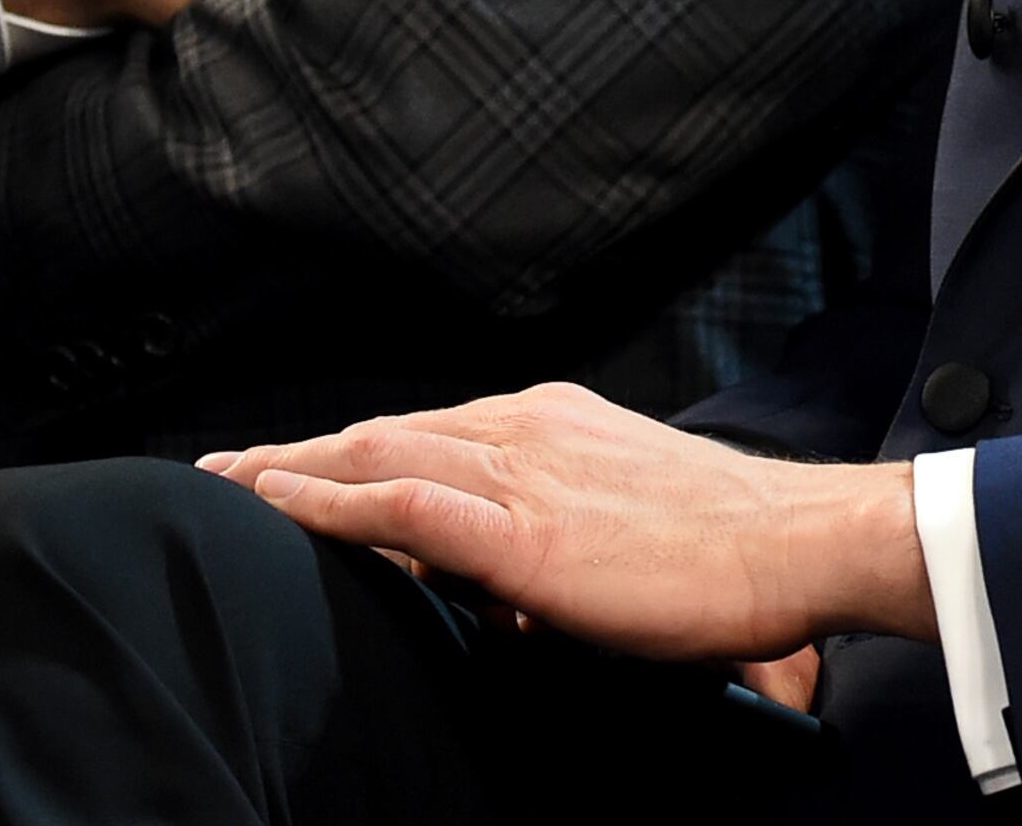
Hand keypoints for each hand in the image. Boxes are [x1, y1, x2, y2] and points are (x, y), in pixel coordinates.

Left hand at [204, 383, 932, 663]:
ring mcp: (523, 471)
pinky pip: (403, 501)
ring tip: (224, 483)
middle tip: (223, 468)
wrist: (798, 540)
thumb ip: (556, 540)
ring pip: (377, 452)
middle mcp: (528, 428)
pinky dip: (332, 498)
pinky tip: (279, 505)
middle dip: (296, 450)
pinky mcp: (523, 529)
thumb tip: (499, 598)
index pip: (430, 431)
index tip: (296, 463)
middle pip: (384, 430)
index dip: (352, 449)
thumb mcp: (629, 526)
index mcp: (554, 423)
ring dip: (290, 467)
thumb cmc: (733, 546)